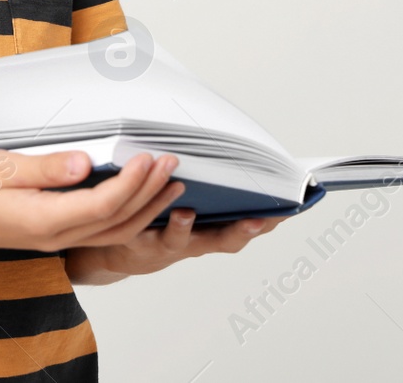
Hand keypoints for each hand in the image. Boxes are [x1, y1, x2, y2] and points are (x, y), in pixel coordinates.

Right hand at [0, 148, 186, 254]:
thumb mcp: (0, 167)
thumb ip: (45, 167)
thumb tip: (83, 163)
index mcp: (44, 219)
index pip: (103, 204)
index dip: (131, 181)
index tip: (148, 157)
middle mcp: (55, 236)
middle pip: (117, 221)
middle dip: (149, 192)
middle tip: (171, 165)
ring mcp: (56, 240)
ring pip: (114, 232)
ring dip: (145, 207)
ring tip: (169, 184)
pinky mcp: (53, 235)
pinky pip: (101, 232)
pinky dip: (127, 216)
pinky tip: (137, 200)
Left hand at [80, 208, 287, 280]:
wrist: (113, 247)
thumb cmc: (158, 219)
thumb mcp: (189, 207)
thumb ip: (212, 188)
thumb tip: (239, 155)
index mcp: (210, 229)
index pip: (246, 226)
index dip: (268, 222)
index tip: (289, 210)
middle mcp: (191, 241)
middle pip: (220, 242)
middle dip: (239, 232)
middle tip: (255, 219)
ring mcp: (162, 244)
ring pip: (177, 240)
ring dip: (183, 226)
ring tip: (186, 211)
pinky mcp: (132, 240)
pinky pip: (138, 231)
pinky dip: (140, 217)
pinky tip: (137, 199)